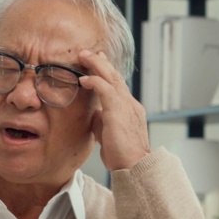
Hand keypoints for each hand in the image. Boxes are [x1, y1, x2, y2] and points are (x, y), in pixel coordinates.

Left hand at [77, 49, 149, 171]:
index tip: (97, 61)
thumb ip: (103, 120)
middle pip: (115, 76)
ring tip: (83, 56)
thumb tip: (94, 113)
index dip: (107, 72)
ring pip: (112, 78)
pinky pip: (106, 91)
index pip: (117, 85)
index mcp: (129, 108)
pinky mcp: (118, 113)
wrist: (135, 166)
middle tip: (88, 52)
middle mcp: (130, 104)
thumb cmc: (122, 155)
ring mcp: (126, 107)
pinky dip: (95, 82)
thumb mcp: (109, 133)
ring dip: (97, 65)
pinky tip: (84, 79)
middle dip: (101, 62)